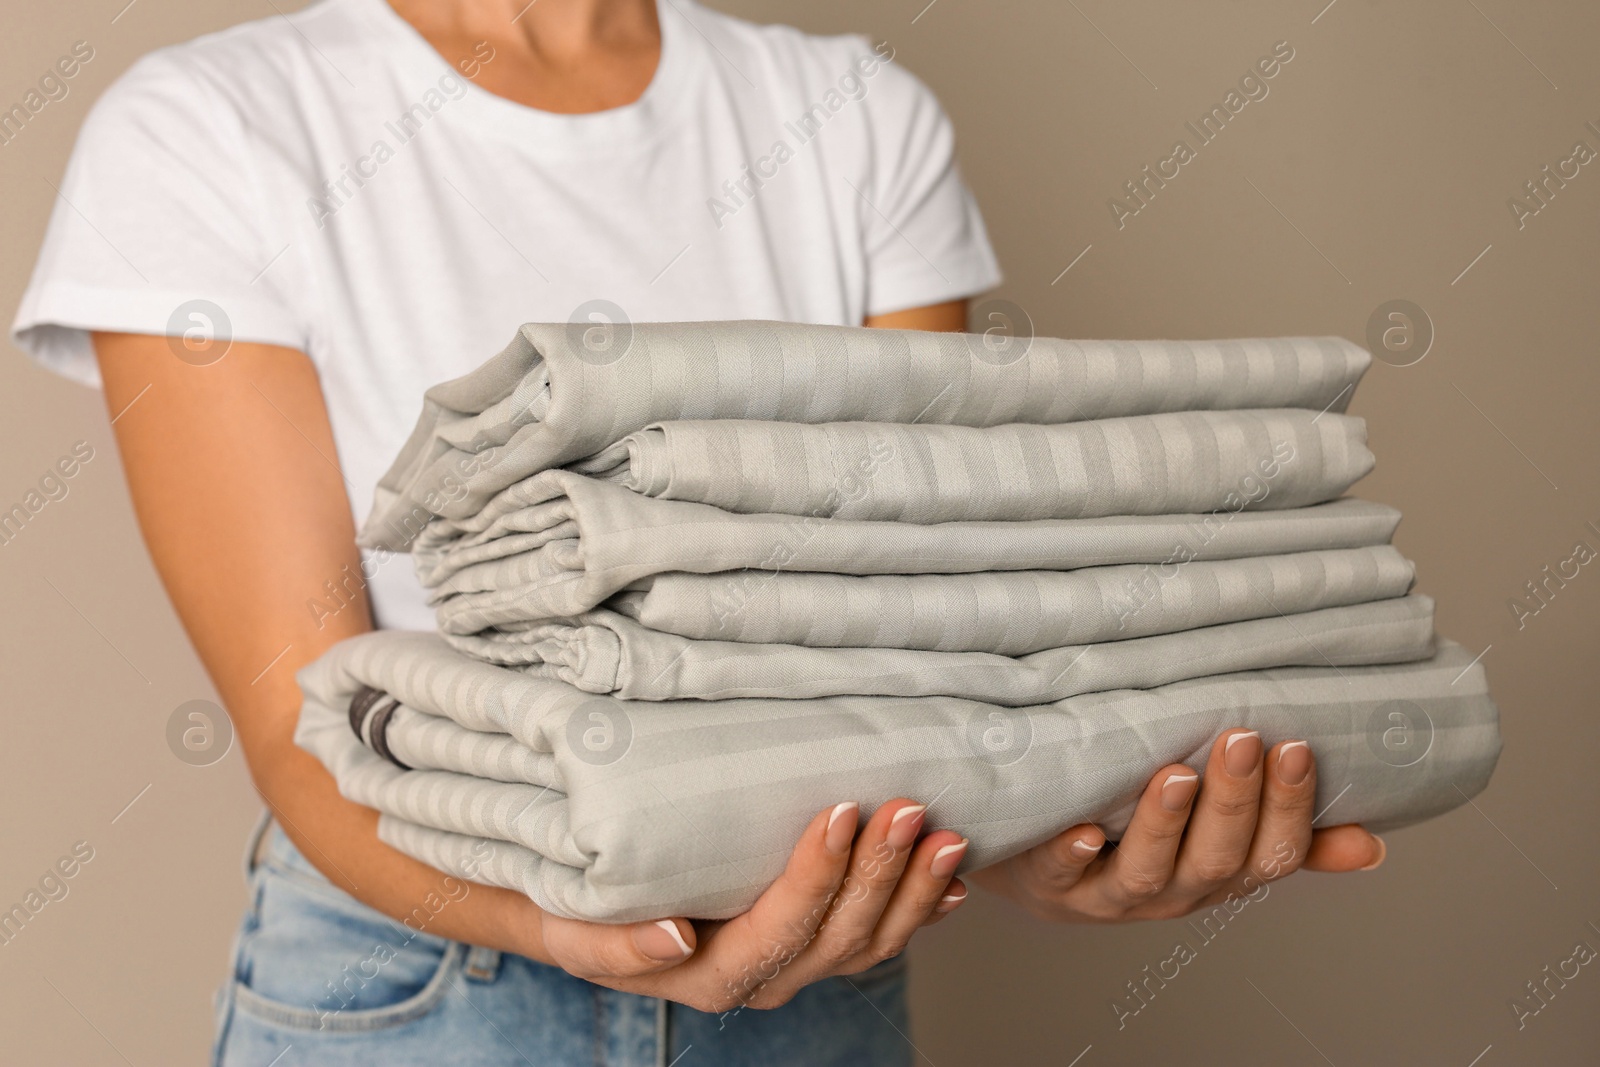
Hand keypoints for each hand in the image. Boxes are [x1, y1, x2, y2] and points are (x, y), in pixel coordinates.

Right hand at [533, 798, 966, 1011]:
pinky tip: (954, 880)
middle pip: (840, 936)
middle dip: (880, 872)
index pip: (779, 928)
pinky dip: (921, 909)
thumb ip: (618, 946)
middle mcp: (766, 978)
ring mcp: (799, 963)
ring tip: (947, 836)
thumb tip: (673, 939)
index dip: (815, 875)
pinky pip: (880, 937)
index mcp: (714, 975)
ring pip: (872, 941)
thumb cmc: (580, 913)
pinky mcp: (817, 943)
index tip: (838, 812)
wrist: (587, 916)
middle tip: (908, 808)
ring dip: (915, 890)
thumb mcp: (577, 930)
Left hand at [970, 730, 1386, 921]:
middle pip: (1213, 860)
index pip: (1269, 855)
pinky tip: (1083, 829)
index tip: (1298, 748)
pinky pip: (1059, 873)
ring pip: (1146, 871)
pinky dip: (1072, 853)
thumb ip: (1284, 838)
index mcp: (1215, 877)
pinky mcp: (1046, 882)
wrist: (1029, 863)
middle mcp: (1168, 893)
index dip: (1288, 809)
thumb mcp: (1212, 838)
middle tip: (1243, 740)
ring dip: (1164, 824)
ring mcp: (1105, 893)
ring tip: (1175, 776)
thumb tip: (1371, 847)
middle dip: (1233, 803)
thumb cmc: (1129, 835)